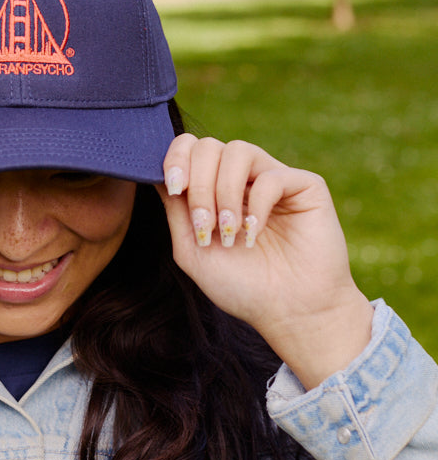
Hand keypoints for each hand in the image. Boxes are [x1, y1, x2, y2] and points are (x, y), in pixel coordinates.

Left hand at [157, 134, 373, 389]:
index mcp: (214, 186)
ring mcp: (273, 177)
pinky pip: (272, 175)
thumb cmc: (241, 286)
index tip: (175, 189)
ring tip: (229, 230)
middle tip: (205, 225)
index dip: (176, 159)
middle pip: (208, 146)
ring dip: (224, 190)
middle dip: (199, 185)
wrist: (290, 314)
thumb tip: (155, 172)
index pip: (189, 148)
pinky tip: (254, 232)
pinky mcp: (305, 185)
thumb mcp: (191, 250)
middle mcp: (242, 176)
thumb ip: (175, 210)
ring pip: (237, 151)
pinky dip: (257, 203)